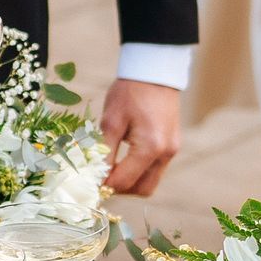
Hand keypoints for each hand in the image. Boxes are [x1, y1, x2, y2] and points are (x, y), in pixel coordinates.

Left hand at [100, 78, 181, 196]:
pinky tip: (124, 156)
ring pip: (150, 181)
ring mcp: (172, 150)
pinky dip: (139, 169)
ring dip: (130, 180)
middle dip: (120, 188)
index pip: (124, 181)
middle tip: (100, 177)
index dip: (104, 185)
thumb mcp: (111, 121)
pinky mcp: (172, 145)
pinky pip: (155, 168)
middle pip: (142, 189)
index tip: (88, 181)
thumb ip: (104, 152)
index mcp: (150, 147)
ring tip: (111, 166)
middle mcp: (166, 153)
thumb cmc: (130, 92)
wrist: (154, 71)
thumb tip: (95, 178)